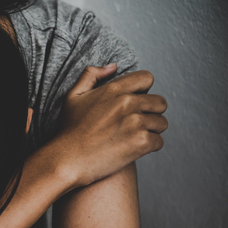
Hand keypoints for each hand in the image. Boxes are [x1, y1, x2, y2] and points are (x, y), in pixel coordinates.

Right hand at [48, 64, 167, 186]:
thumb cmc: (68, 131)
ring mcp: (136, 123)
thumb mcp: (72, 96)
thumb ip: (91, 75)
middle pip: (159, 102)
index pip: (147, 78)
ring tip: (133, 137)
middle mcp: (128, 103)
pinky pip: (158, 142)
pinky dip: (149, 147)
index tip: (134, 102)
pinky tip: (134, 149)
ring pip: (161, 123)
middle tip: (135, 124)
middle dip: (150, 112)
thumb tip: (113, 67)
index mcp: (113, 90)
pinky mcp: (141, 143)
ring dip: (151, 130)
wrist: (66, 160)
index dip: (143, 90)